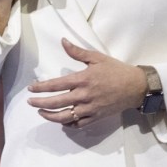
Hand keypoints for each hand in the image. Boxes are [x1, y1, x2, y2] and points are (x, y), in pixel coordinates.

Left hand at [27, 38, 145, 127]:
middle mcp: (84, 96)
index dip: (41, 87)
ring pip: (65, 117)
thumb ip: (77, 52)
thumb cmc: (116, 70)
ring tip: (42, 112)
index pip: (56, 85)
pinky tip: (61, 120)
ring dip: (50, 116)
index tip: (31, 87)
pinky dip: (68, 124)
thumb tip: (62, 41)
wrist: (135, 87)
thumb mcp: (97, 57)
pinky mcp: (96, 117)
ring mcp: (89, 109)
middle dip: (40, 103)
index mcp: (83, 79)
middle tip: (30, 102)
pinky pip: (78, 124)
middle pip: (57, 102)